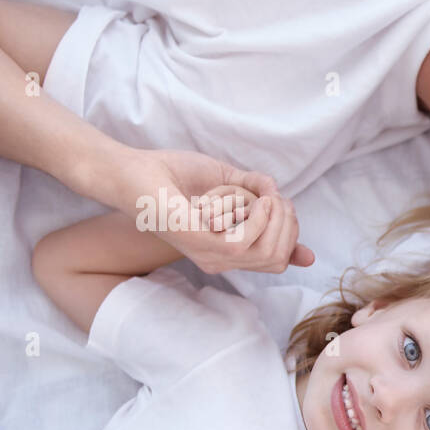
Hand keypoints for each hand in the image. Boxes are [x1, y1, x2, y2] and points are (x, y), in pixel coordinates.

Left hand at [117, 148, 314, 274]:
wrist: (136, 169)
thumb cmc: (175, 173)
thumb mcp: (230, 180)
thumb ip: (258, 192)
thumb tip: (281, 198)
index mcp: (226, 250)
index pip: (278, 260)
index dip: (293, 234)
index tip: (284, 204)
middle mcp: (219, 260)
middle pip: (278, 258)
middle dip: (288, 223)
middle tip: (273, 197)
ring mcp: (209, 255)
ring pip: (268, 253)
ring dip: (274, 218)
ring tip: (263, 196)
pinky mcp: (200, 244)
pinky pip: (245, 243)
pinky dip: (259, 218)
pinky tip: (256, 200)